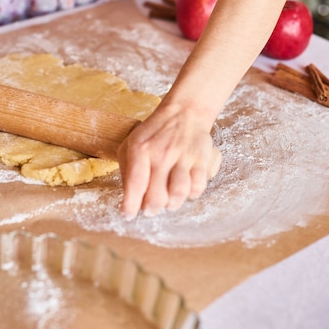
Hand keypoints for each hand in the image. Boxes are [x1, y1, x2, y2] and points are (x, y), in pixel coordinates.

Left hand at [118, 102, 221, 219]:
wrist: (184, 113)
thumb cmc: (154, 132)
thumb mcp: (131, 143)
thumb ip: (127, 169)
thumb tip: (128, 197)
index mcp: (141, 149)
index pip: (135, 183)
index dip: (131, 204)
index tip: (128, 215)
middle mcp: (162, 153)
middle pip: (157, 196)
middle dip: (151, 208)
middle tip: (150, 208)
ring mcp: (183, 156)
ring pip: (178, 194)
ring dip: (172, 203)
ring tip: (168, 200)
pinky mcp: (201, 159)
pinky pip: (198, 187)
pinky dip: (191, 194)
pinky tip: (185, 189)